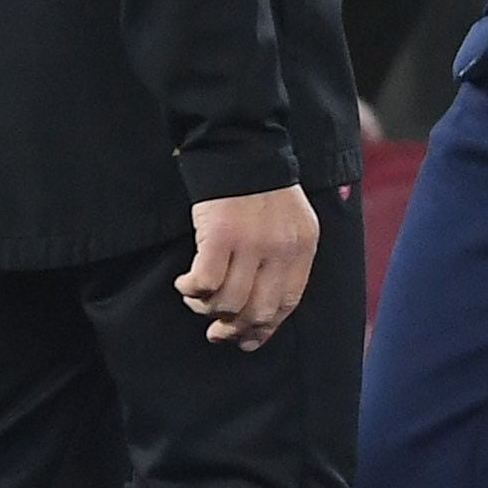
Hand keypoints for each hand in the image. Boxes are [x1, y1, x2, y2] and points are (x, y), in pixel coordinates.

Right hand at [178, 184, 318, 349]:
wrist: (241, 147)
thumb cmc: (264, 188)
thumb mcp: (292, 222)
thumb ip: (287, 258)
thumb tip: (266, 306)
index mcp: (302, 247)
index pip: (288, 303)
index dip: (266, 328)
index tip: (248, 340)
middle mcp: (280, 250)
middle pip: (258, 310)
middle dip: (235, 328)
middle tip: (217, 331)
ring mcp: (251, 244)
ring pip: (229, 302)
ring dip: (207, 308)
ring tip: (198, 300)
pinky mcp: (220, 237)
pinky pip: (205, 282)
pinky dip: (192, 289)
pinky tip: (185, 284)